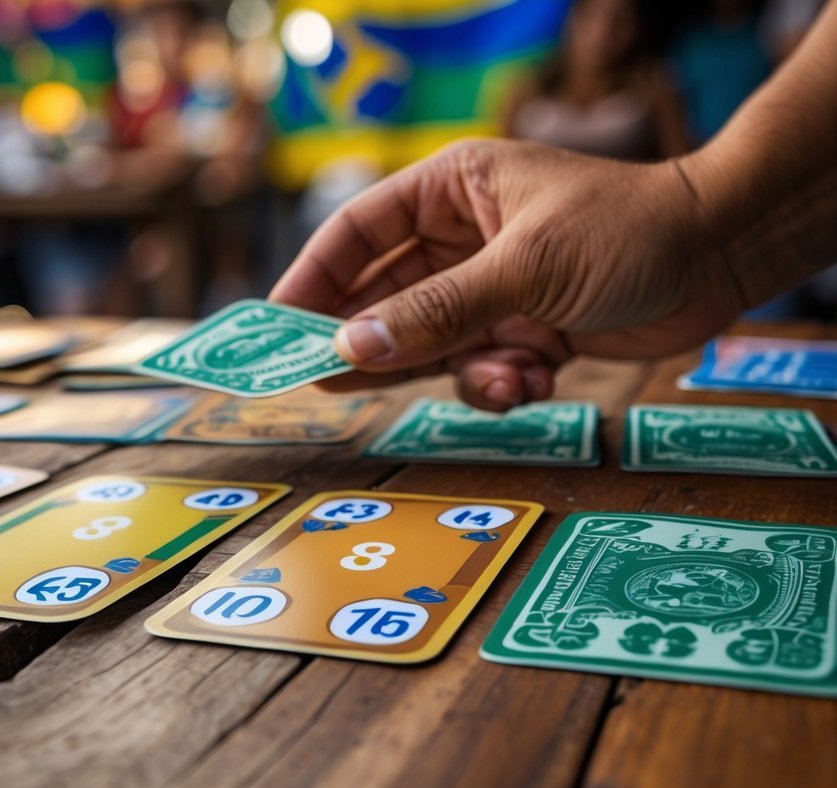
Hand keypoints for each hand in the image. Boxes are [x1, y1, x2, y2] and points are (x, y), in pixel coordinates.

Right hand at [270, 140, 747, 409]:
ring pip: (434, 344)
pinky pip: (481, 369)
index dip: (313, 277)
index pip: (358, 232)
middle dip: (371, 342)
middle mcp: (461, 239)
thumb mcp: (524, 268)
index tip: (276, 324)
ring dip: (456, 371)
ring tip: (498, 378)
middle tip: (320, 383)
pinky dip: (502, 384)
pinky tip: (536, 380)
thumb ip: (437, 312)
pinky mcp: (521, 331)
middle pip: (386, 297)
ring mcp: (490, 288)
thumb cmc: (625, 230)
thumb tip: (352, 350)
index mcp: (450, 192)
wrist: (722, 256)